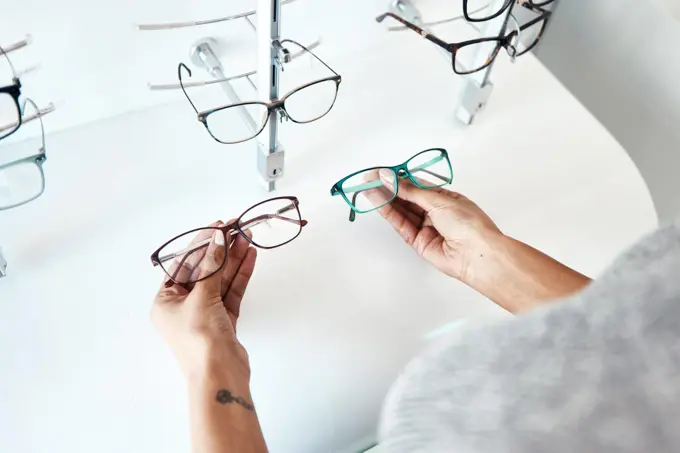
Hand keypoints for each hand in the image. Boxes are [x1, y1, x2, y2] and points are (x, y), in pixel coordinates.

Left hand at [151, 221, 256, 378]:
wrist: (219, 374)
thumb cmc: (199, 339)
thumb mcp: (201, 296)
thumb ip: (212, 266)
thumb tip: (218, 239)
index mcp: (165, 301)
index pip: (183, 264)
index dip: (201, 244)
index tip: (217, 227)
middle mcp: (183, 306)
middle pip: (204, 270)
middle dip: (221, 249)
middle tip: (235, 228)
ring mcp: (205, 313)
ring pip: (221, 279)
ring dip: (234, 259)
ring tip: (247, 237)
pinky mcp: (224, 320)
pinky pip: (232, 292)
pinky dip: (241, 275)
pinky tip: (249, 257)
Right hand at [377, 169, 501, 279]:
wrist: (477, 254)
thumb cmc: (467, 223)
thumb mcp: (439, 201)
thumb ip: (411, 191)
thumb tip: (390, 177)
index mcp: (445, 198)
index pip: (417, 185)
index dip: (399, 178)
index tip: (382, 172)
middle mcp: (434, 212)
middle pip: (407, 198)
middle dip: (388, 188)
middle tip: (369, 179)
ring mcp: (426, 227)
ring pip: (401, 211)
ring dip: (385, 199)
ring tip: (368, 188)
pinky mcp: (418, 242)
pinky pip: (401, 225)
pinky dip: (389, 213)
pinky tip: (378, 202)